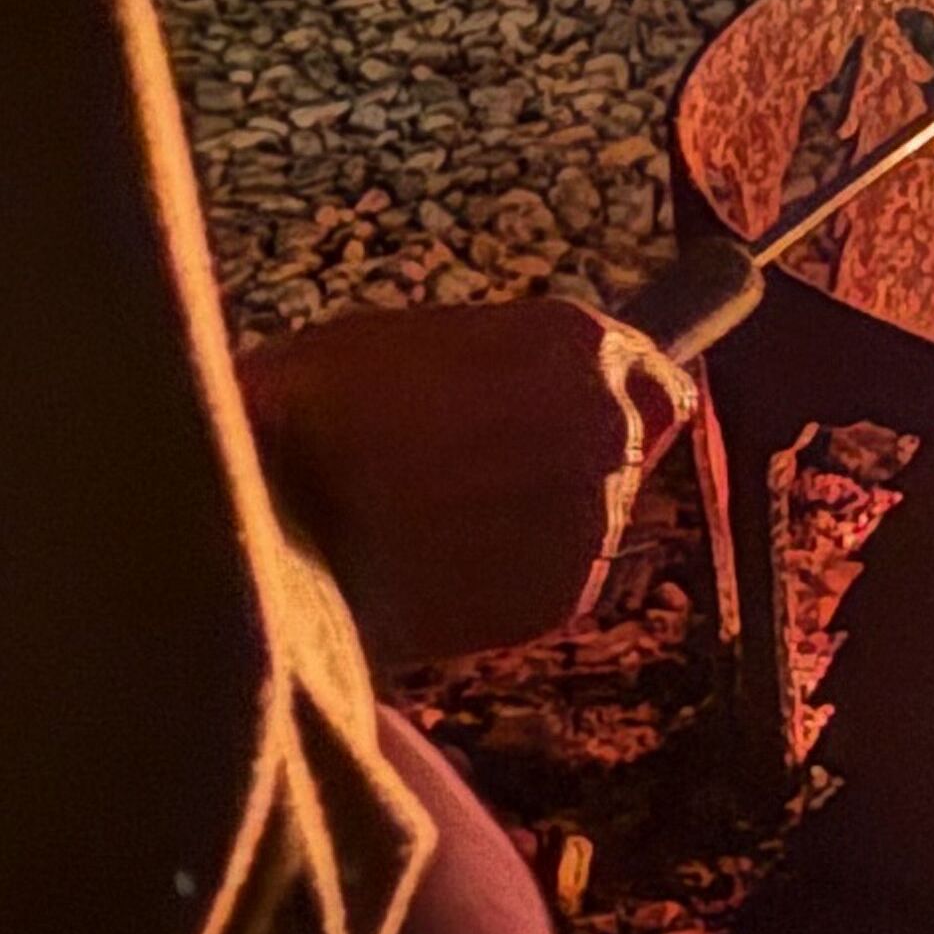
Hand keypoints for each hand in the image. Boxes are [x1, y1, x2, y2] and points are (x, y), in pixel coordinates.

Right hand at [237, 297, 697, 673]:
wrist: (277, 524)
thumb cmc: (315, 412)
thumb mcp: (410, 343)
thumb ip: (501, 363)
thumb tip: (528, 385)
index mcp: (575, 341)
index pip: (656, 376)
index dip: (615, 396)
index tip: (581, 414)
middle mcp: (606, 424)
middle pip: (627, 446)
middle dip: (566, 456)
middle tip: (476, 470)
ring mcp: (594, 514)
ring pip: (588, 517)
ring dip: (535, 519)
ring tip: (433, 517)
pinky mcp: (567, 593)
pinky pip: (555, 577)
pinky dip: (512, 576)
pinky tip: (437, 563)